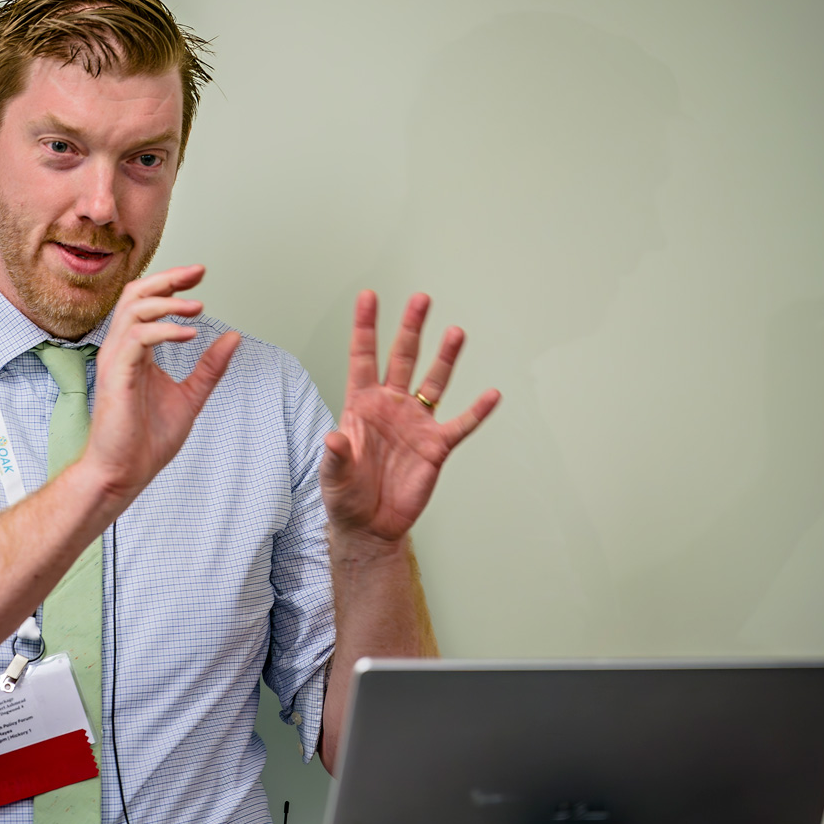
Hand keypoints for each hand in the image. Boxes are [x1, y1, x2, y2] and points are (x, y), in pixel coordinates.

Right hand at [81, 265, 239, 502]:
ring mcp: (116, 361)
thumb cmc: (146, 440)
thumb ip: (210, 367)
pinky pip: (136, 338)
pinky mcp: (116, 375)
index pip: (146, 302)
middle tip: (197, 274)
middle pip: (135, 294)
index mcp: (136, 352)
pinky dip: (163, 330)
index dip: (171, 283)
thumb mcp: (190, 396)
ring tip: (198, 308)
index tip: (199, 275)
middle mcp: (121, 350)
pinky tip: (189, 334)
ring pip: (133, 310)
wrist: (124, 472)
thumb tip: (233, 338)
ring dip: (168, 302)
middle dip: (167, 279)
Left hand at [321, 291, 499, 542]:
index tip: (368, 296)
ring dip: (445, 358)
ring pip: (434, 382)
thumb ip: (336, 455)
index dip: (365, 327)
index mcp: (361, 405)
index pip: (363, 358)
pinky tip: (491, 395)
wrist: (370, 526)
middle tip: (421, 299)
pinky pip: (460, 424)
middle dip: (411, 328)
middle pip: (402, 358)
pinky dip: (476, 411)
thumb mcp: (334, 477)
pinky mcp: (436, 446)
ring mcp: (415, 423)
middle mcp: (391, 406)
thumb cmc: (346, 497)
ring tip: (456, 331)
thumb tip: (333, 437)